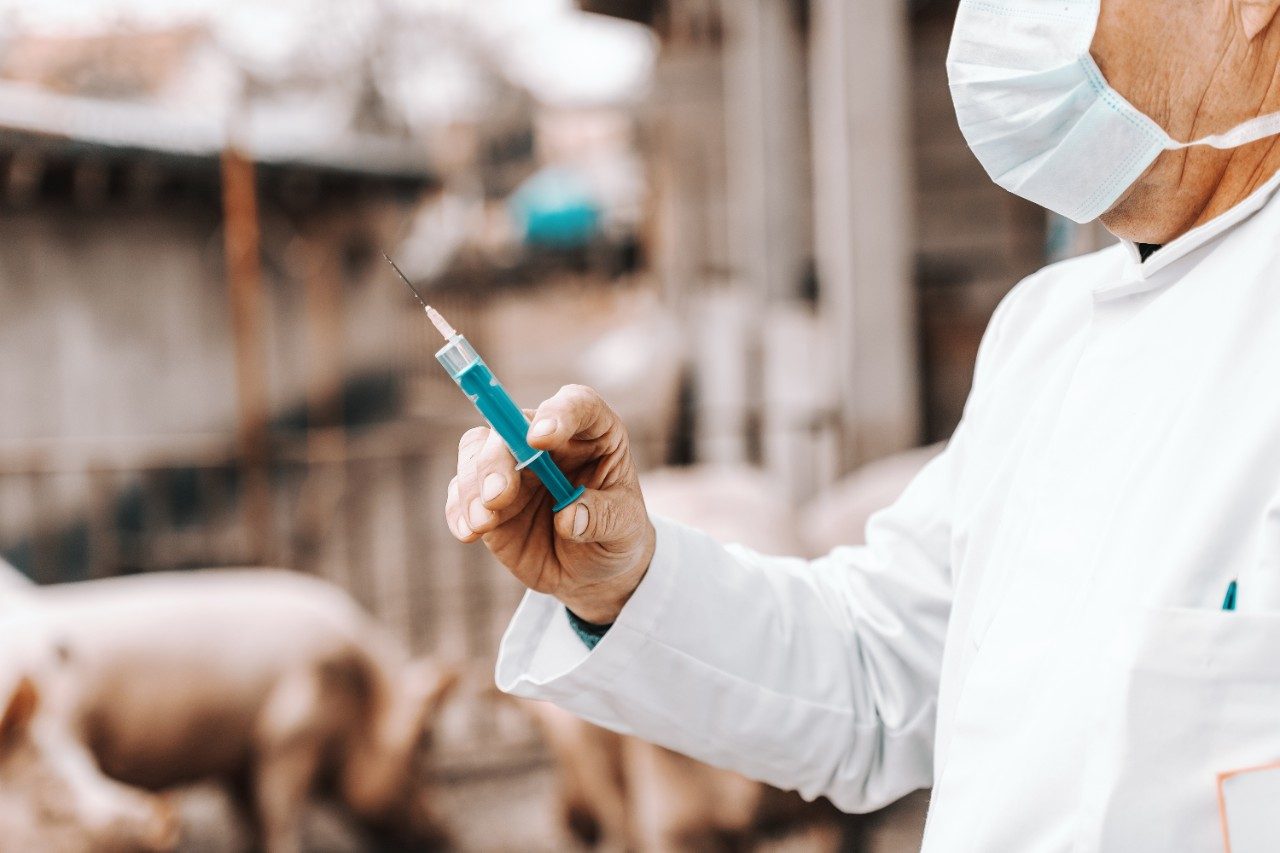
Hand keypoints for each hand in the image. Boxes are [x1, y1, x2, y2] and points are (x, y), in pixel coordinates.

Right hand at [445, 385, 654, 624]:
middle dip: (497, 458)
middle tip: (497, 495)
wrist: (593, 572)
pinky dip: (458, 510)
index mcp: (593, 434)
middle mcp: (547, 442)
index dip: (558, 413)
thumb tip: (568, 517)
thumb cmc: (618, 535)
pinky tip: (468, 533)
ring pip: (476, 451)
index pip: (577, 404)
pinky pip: (461, 492)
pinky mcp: (486, 497)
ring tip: (483, 524)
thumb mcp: (626, 529)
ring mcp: (513, 467)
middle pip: (511, 426)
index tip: (541, 438)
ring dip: (473, 485)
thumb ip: (602, 518)